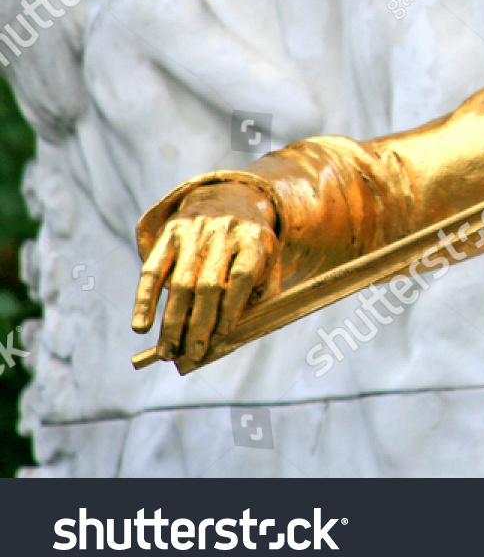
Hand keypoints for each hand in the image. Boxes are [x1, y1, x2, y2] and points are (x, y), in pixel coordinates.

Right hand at [132, 183, 277, 363]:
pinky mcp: (170, 233)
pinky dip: (145, 300)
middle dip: (198, 325)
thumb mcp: (269, 262)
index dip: (229, 309)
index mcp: (254, 239)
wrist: (230, 200)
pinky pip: (153, 270)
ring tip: (168, 351)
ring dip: (172, 322)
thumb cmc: (250, 246)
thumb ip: (260, 295)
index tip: (220, 338)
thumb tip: (231, 337)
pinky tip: (141, 326)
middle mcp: (224, 231)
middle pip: (207, 285)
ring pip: (179, 283)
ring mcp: (195, 230)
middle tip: (190, 356)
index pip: (240, 277)